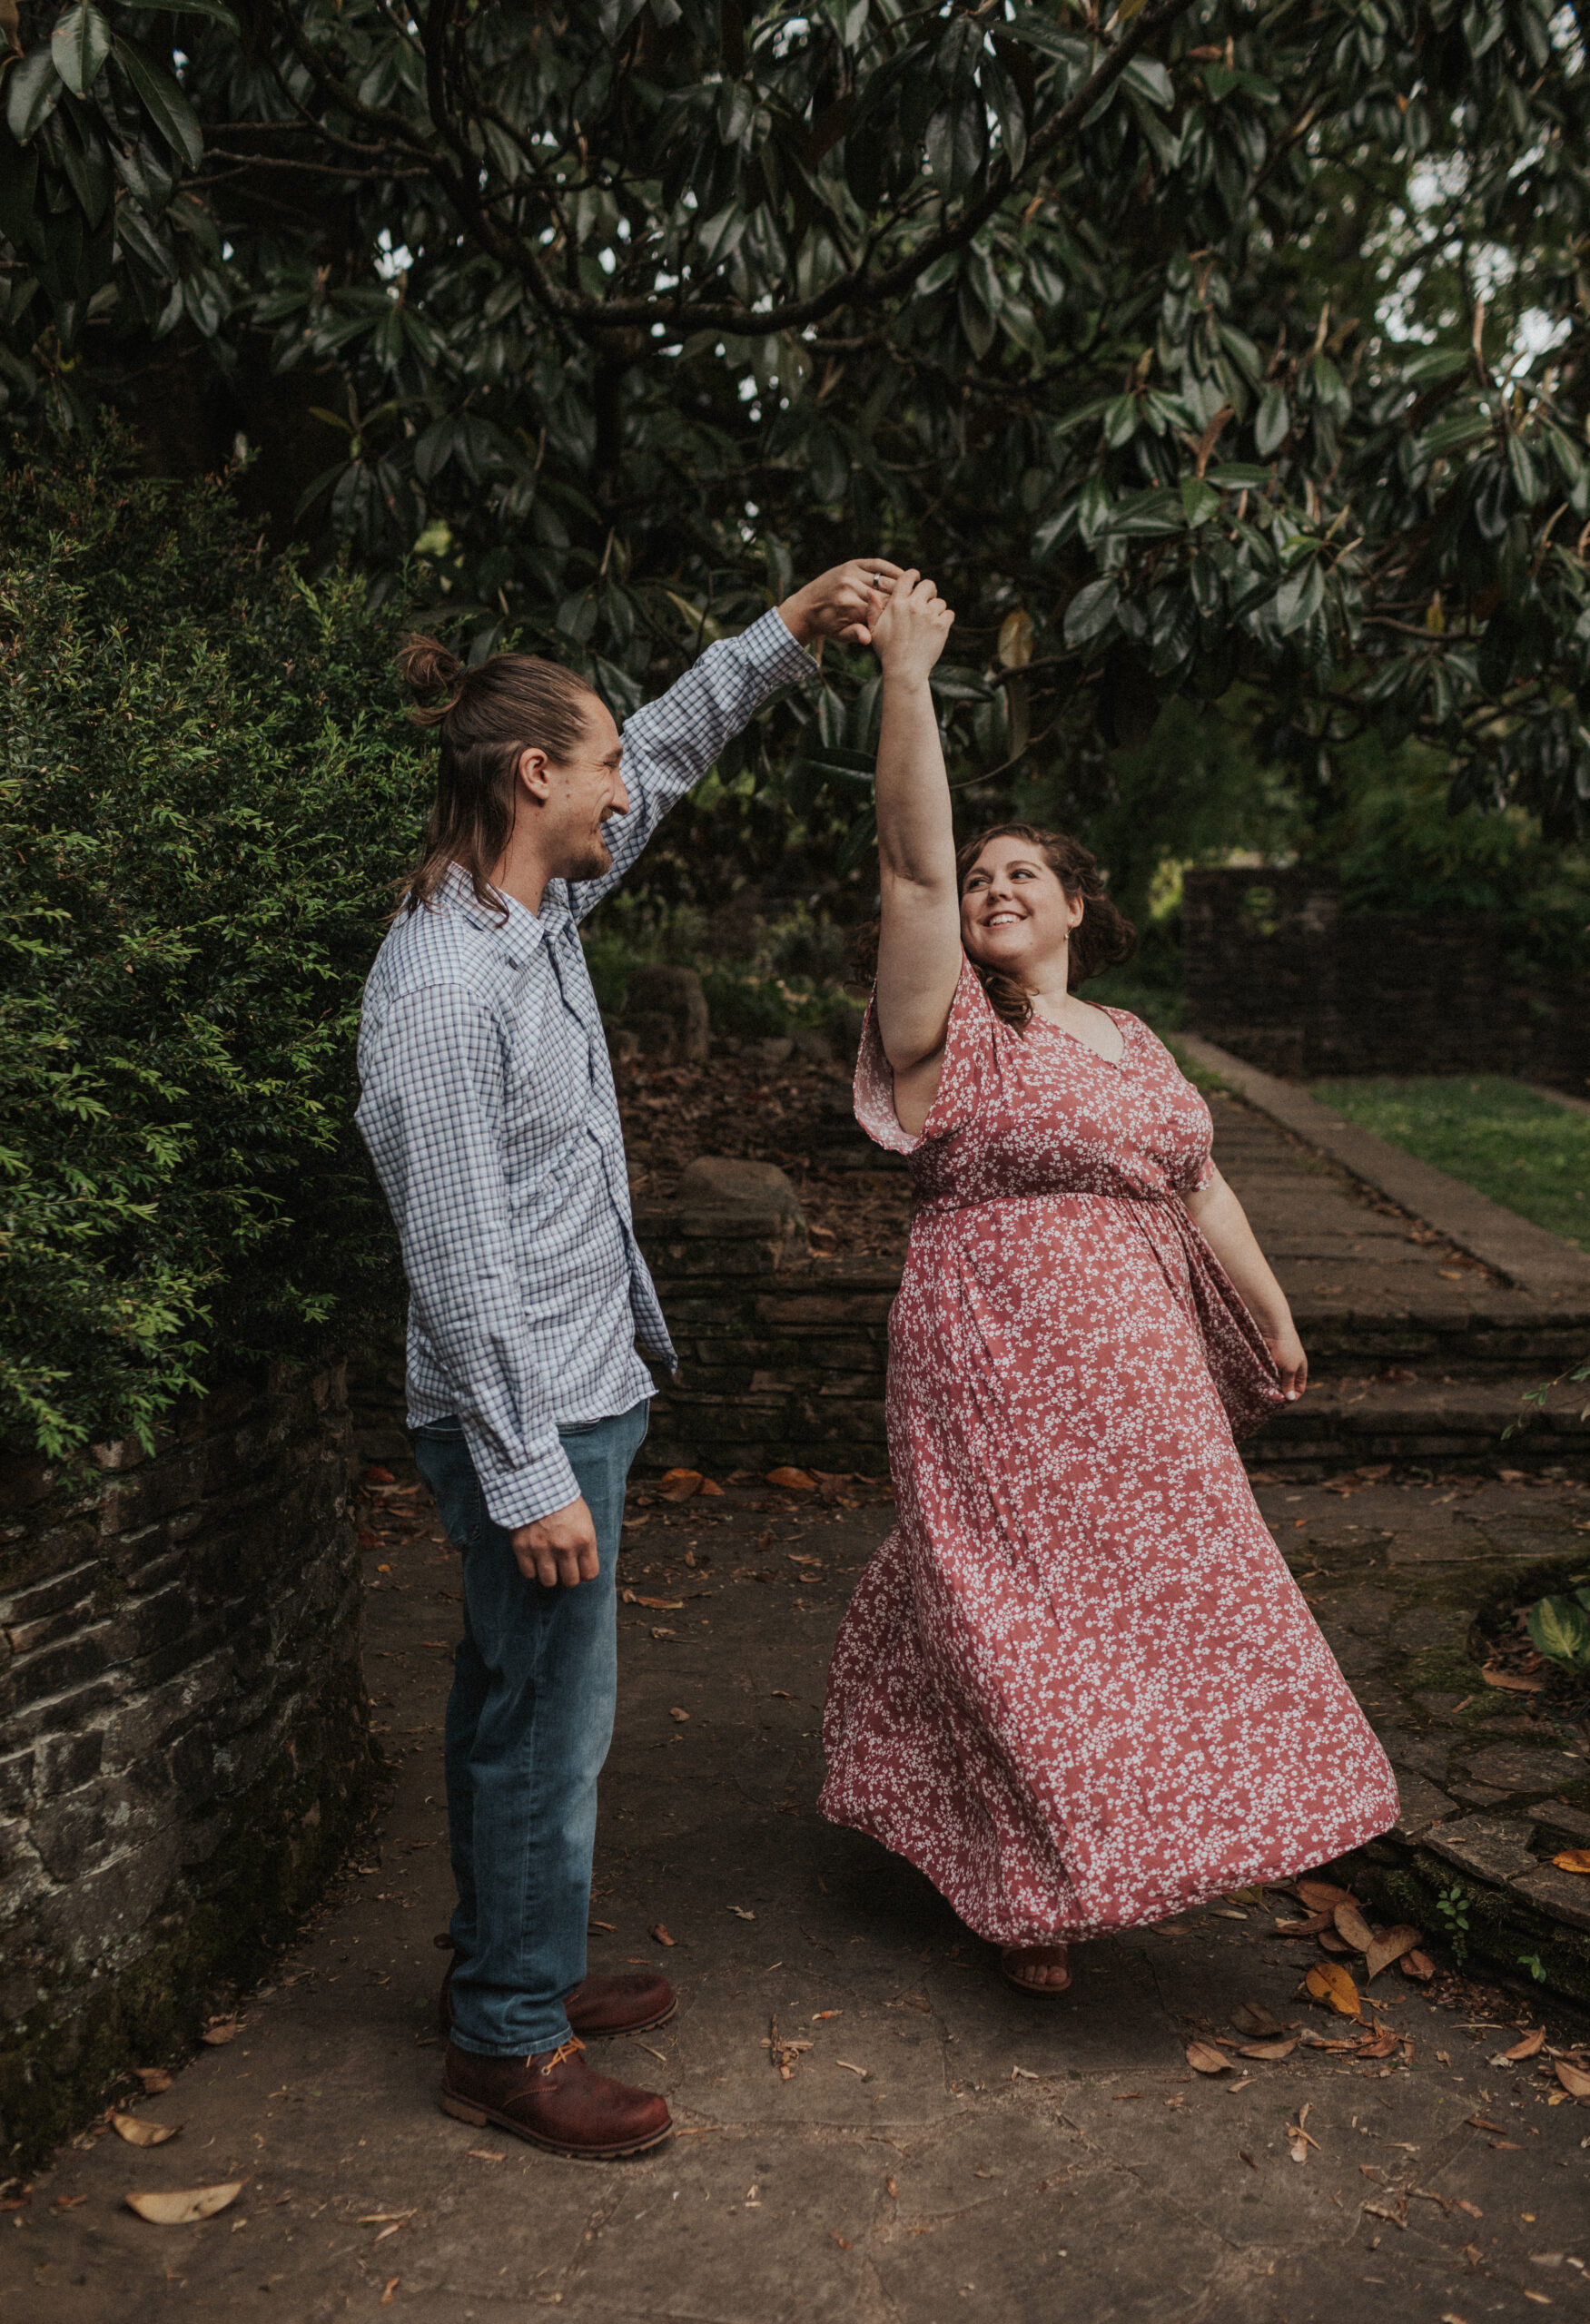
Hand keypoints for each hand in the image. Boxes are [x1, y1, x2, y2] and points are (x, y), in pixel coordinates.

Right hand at [511, 1495, 599, 1586]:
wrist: (535, 1484)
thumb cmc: (562, 1500)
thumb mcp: (583, 1518)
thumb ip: (585, 1542)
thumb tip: (584, 1563)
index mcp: (584, 1539)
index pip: (590, 1574)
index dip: (584, 1573)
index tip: (579, 1568)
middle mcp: (565, 1548)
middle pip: (570, 1581)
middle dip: (567, 1575)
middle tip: (562, 1566)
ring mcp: (543, 1549)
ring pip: (549, 1581)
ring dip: (548, 1575)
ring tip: (547, 1563)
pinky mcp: (523, 1548)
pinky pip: (528, 1573)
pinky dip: (531, 1569)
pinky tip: (533, 1558)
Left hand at [779, 558, 903, 647]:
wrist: (807, 606)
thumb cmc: (827, 625)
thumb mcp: (840, 635)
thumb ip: (856, 635)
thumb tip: (870, 640)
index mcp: (849, 607)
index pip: (883, 610)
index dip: (898, 614)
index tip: (911, 618)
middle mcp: (850, 587)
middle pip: (886, 594)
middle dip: (902, 600)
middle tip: (918, 604)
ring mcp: (851, 573)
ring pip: (884, 579)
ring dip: (901, 585)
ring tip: (915, 590)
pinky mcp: (851, 564)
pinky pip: (877, 564)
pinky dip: (891, 569)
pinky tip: (903, 575)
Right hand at [871, 568, 954, 682]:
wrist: (904, 670)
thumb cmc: (887, 651)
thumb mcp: (874, 630)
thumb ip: (873, 610)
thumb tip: (871, 592)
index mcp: (897, 603)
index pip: (908, 577)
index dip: (914, 575)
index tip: (917, 579)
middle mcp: (914, 605)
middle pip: (929, 585)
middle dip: (929, 592)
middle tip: (927, 602)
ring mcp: (929, 615)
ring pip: (940, 601)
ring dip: (936, 609)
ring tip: (929, 622)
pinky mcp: (942, 626)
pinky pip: (949, 614)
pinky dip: (946, 620)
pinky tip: (937, 629)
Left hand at [1263, 1325, 1307, 1401]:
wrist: (1273, 1329)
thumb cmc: (1286, 1349)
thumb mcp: (1290, 1369)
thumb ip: (1289, 1383)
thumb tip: (1290, 1399)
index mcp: (1300, 1371)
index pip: (1298, 1389)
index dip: (1292, 1397)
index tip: (1282, 1402)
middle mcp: (1290, 1369)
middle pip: (1285, 1386)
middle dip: (1279, 1393)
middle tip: (1270, 1400)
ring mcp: (1278, 1365)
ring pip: (1274, 1381)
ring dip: (1269, 1386)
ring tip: (1262, 1393)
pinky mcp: (1268, 1361)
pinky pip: (1266, 1374)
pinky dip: (1263, 1379)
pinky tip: (1257, 1384)